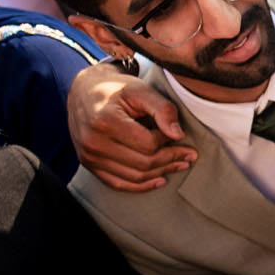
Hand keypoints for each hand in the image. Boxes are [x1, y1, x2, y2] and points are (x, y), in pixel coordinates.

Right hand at [66, 60, 195, 191]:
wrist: (85, 91)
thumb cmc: (116, 89)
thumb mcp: (141, 90)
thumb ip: (162, 108)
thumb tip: (178, 135)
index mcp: (105, 122)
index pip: (148, 144)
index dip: (168, 142)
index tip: (180, 135)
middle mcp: (93, 142)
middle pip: (143, 163)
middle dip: (171, 160)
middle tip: (190, 155)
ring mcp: (89, 156)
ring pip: (134, 177)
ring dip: (161, 173)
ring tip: (180, 164)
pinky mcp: (88, 164)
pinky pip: (118, 184)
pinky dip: (142, 186)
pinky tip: (160, 179)